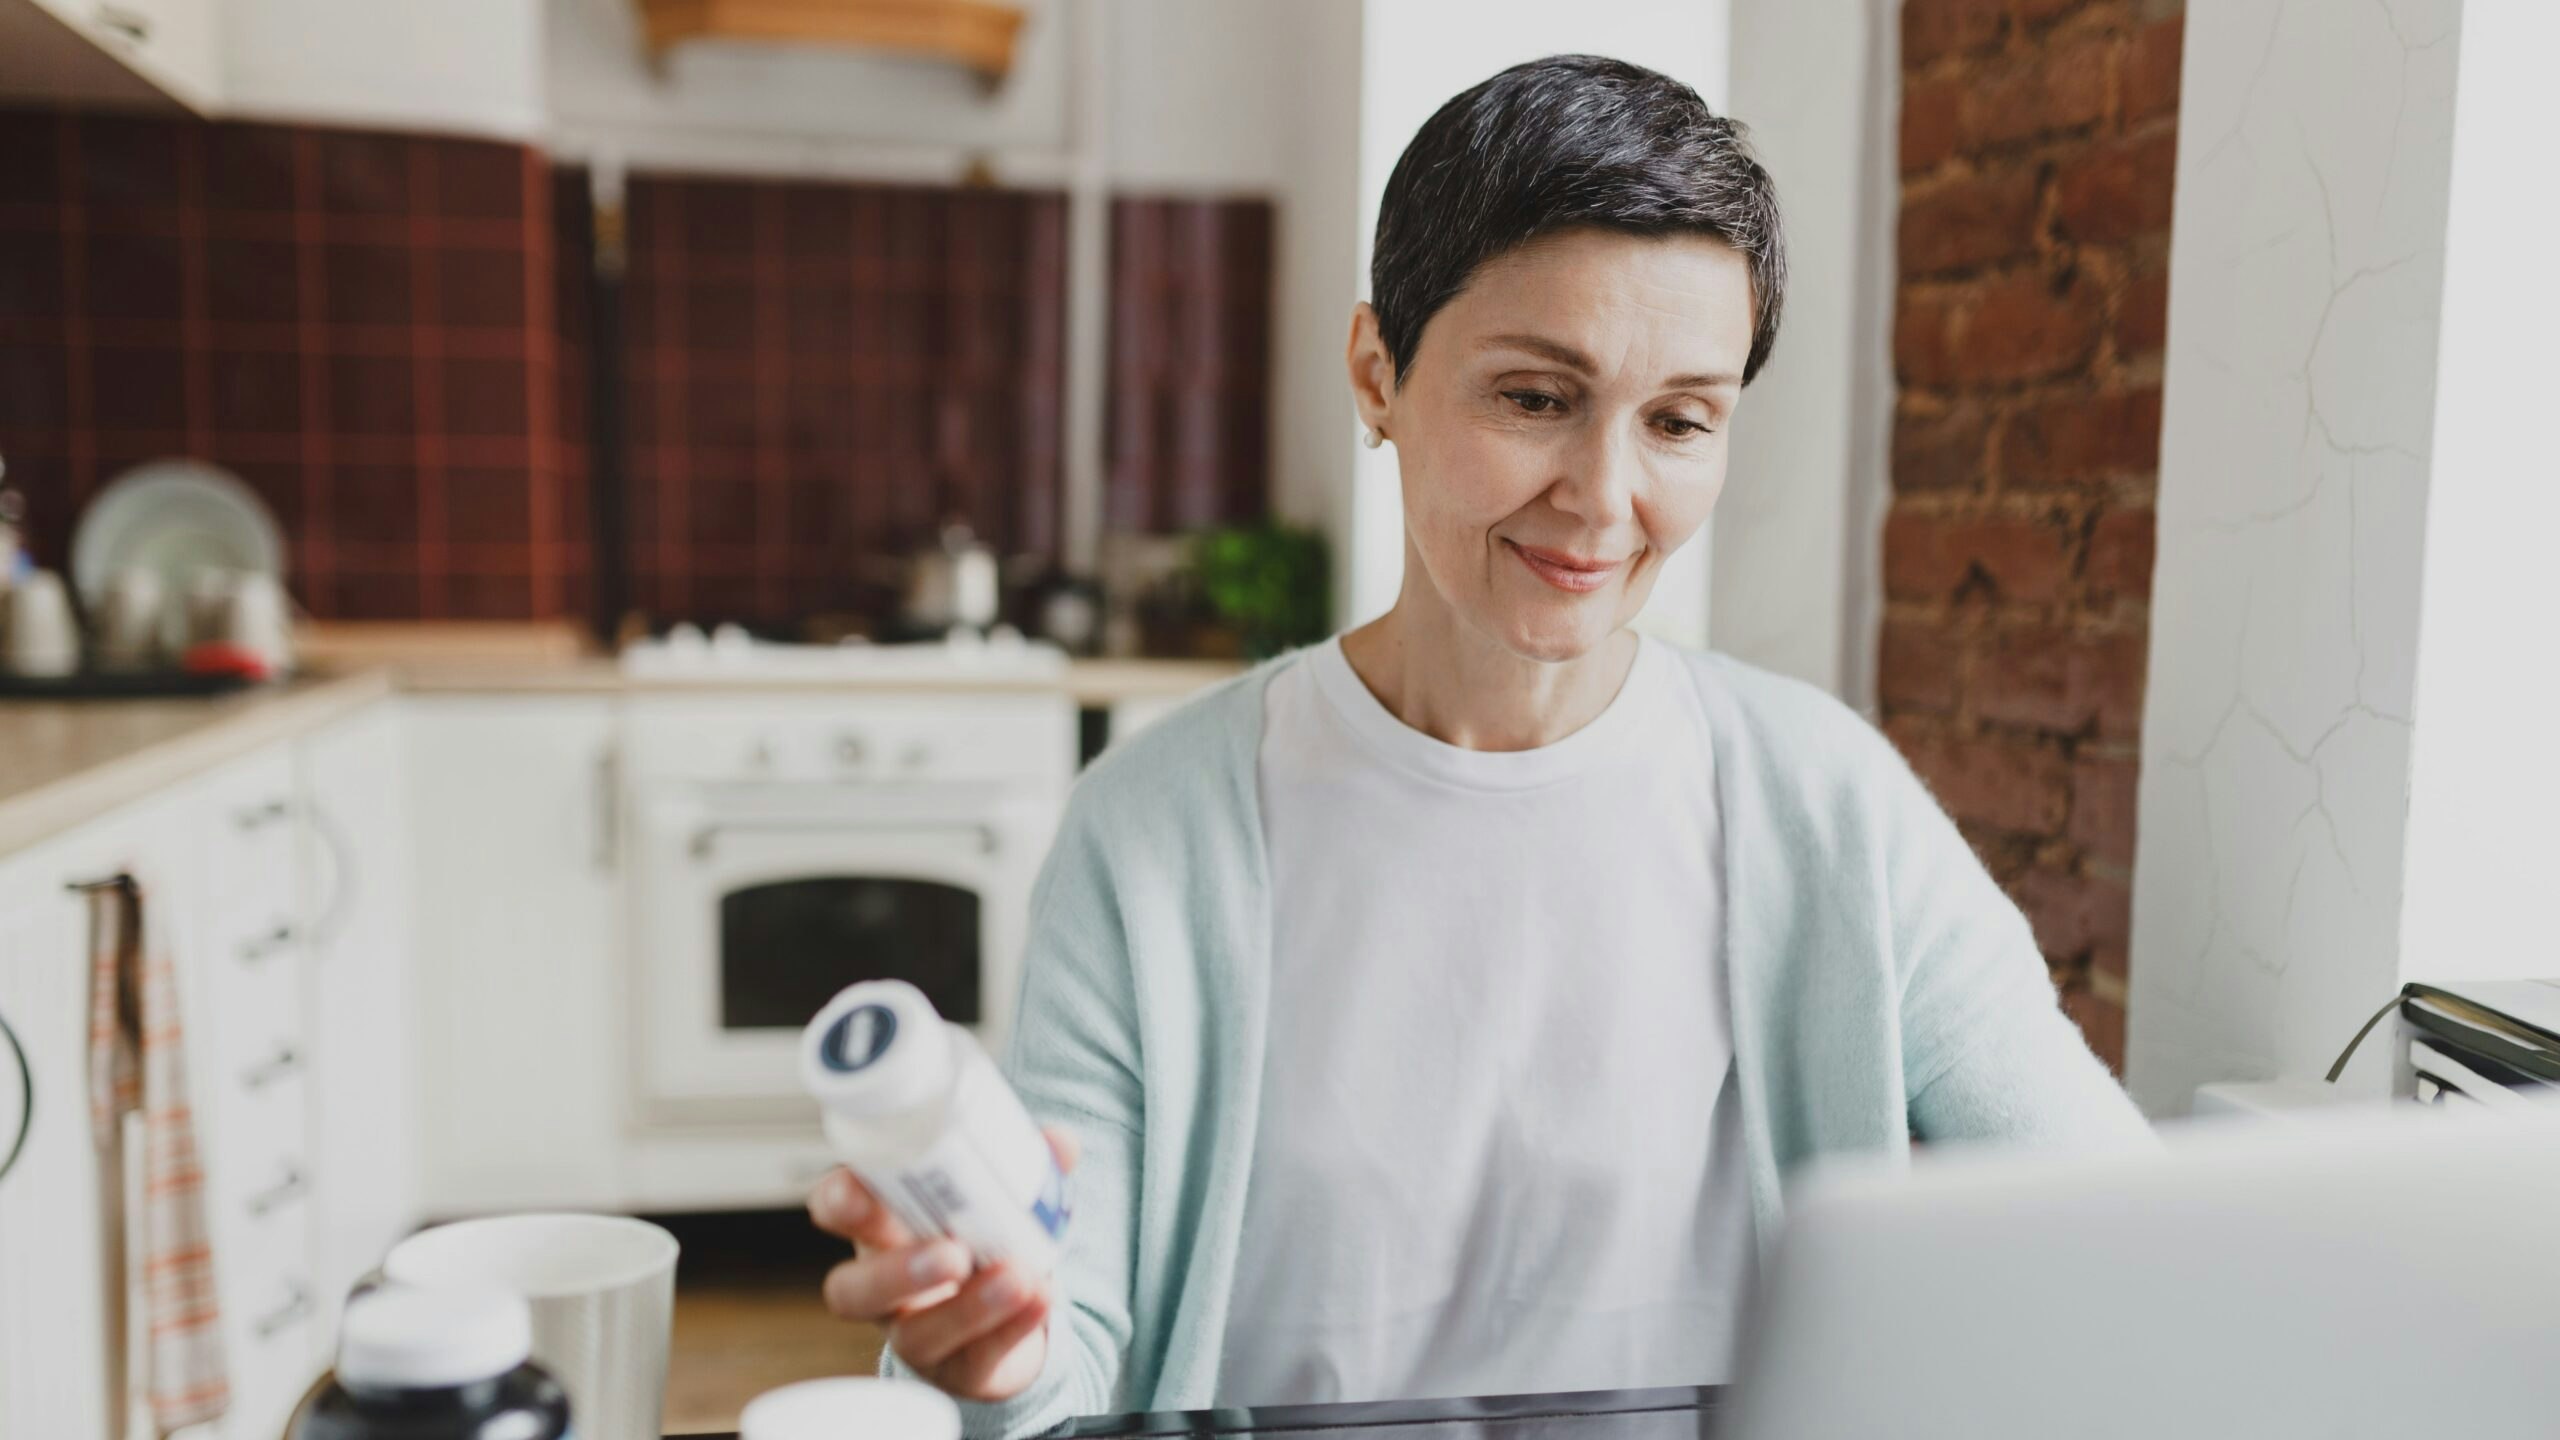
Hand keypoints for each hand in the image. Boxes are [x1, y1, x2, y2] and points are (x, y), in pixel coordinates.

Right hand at [808, 1127, 1078, 1402]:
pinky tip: (1042, 1298)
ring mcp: (917, 1333)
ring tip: (1016, 1277)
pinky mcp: (962, 1369)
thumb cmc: (986, 1236)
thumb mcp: (1000, 1194)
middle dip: (897, 1272)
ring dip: (968, 1306)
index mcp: (882, 1227)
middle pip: (854, 1291)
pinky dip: (1013, 1326)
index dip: (839, 1201)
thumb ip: (1025, 1166)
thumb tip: (1061, 1142)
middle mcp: (884, 1285)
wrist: (1015, 1312)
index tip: (857, 1188)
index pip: (836, 1210)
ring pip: (916, 1336)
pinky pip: (979, 1357)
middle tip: (952, 1252)